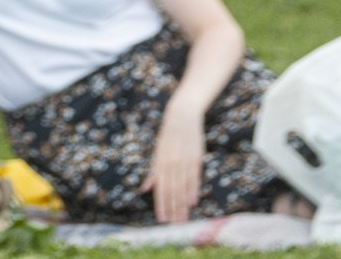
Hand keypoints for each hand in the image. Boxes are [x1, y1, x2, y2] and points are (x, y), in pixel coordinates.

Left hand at [140, 106, 205, 224]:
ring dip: (183, 205)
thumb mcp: (157, 153)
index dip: (160, 205)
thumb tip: (144, 189)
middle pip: (171, 191)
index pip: (160, 189)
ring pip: (183, 187)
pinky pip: (194, 178)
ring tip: (183, 219)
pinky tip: (192, 203)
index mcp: (159, 163)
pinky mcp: (195, 159)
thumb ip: (152, 173)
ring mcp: (183, 161)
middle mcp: (170, 164)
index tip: (162, 219)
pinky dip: (193, 191)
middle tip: (174, 225)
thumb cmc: (167, 137)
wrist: (182, 117)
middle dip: (172, 209)